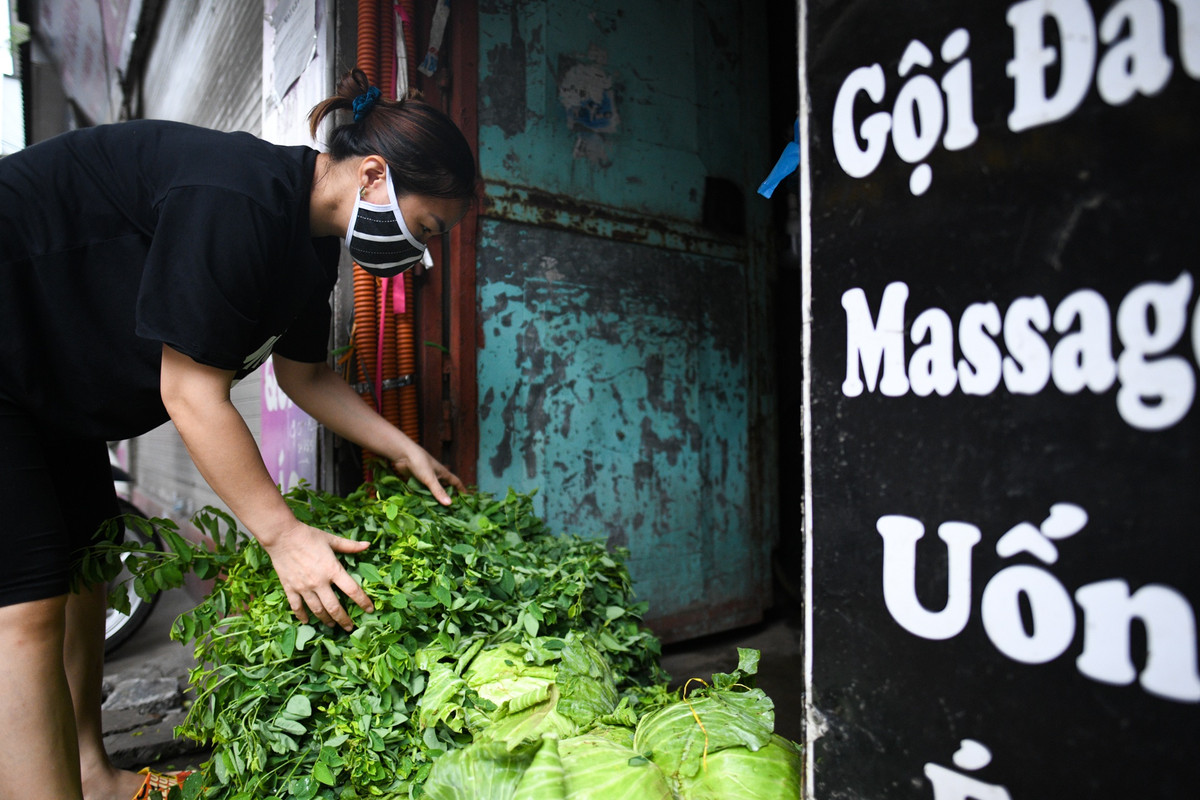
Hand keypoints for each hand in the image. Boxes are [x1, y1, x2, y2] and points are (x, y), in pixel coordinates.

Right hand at [261, 522, 375, 629]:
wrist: (282, 536)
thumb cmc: (308, 536)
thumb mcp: (331, 539)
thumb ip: (350, 546)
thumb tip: (367, 545)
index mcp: (332, 570)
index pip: (352, 590)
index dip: (363, 602)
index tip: (370, 610)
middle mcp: (319, 582)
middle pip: (335, 607)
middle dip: (344, 619)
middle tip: (350, 627)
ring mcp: (304, 587)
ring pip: (317, 610)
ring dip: (326, 620)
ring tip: (332, 625)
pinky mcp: (290, 588)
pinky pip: (297, 606)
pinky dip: (302, 616)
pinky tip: (307, 621)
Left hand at [390, 441, 466, 504]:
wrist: (403, 454)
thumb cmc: (420, 463)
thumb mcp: (430, 479)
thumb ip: (438, 491)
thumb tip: (449, 504)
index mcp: (443, 473)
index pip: (455, 482)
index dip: (461, 489)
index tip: (466, 497)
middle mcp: (436, 476)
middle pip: (445, 487)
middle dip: (448, 496)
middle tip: (451, 509)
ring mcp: (426, 478)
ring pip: (432, 490)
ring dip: (434, 498)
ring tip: (437, 511)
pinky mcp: (416, 480)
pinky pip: (422, 490)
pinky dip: (423, 496)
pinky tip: (423, 504)